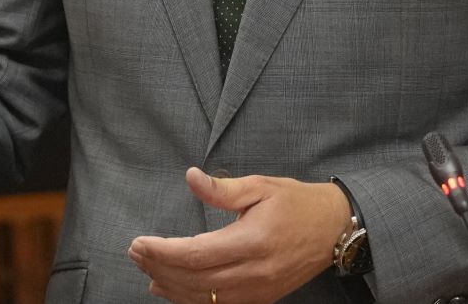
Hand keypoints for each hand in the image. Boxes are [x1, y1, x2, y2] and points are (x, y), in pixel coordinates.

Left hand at [129, 167, 351, 303]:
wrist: (333, 229)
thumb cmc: (297, 203)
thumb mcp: (261, 186)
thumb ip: (222, 188)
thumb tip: (190, 177)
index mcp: (253, 241)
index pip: (197, 253)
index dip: (163, 252)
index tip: (139, 243)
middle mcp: (254, 272)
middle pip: (195, 280)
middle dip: (159, 268)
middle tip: (134, 253)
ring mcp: (258, 290)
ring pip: (204, 298)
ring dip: (170, 286)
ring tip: (146, 269)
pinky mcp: (261, 299)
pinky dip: (190, 299)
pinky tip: (170, 289)